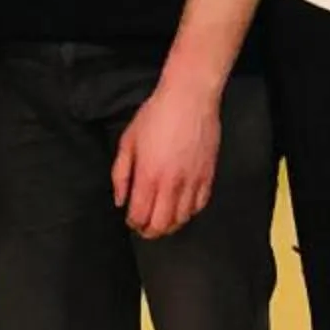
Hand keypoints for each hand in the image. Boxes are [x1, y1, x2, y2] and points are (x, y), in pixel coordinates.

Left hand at [112, 81, 221, 239]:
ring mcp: (193, 182)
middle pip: (161, 225)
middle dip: (150, 231)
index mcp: (148, 176)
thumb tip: (120, 201)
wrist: (190, 98)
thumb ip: (120, 174)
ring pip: (182, 219)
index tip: (131, 219)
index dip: (133, 222)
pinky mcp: (208, 176)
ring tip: (162, 219)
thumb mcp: (128, 140)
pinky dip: (189, 213)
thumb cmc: (155, 115)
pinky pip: (199, 206)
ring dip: (170, 225)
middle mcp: (172, 184)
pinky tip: (181, 208)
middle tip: (144, 226)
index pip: (140, 215)